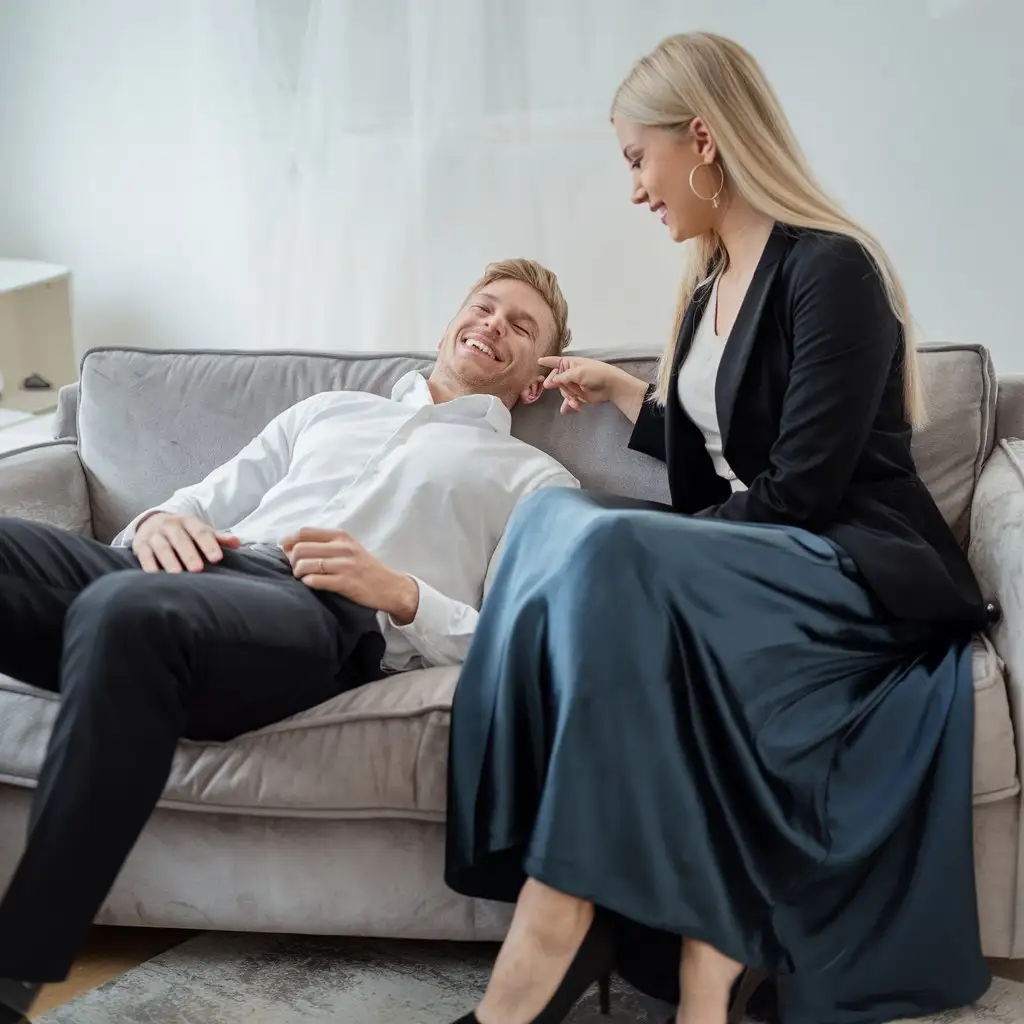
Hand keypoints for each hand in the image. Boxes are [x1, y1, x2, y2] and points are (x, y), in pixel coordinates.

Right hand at [133, 512, 240, 572]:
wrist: (152, 522)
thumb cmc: (184, 532)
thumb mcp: (200, 531)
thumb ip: (218, 538)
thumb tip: (237, 543)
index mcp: (187, 521)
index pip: (200, 531)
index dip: (209, 544)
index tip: (217, 558)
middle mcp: (169, 525)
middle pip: (180, 539)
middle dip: (189, 554)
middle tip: (198, 569)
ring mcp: (153, 535)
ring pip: (161, 547)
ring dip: (170, 561)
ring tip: (178, 575)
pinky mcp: (140, 546)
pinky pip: (144, 556)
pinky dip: (150, 566)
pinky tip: (157, 577)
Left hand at [282, 527, 419, 623]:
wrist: (390, 586)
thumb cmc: (364, 567)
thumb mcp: (348, 548)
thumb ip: (324, 545)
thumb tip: (290, 546)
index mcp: (341, 536)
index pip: (305, 532)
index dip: (289, 541)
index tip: (285, 550)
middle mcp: (342, 548)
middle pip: (301, 548)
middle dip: (291, 560)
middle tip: (295, 568)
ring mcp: (345, 565)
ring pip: (306, 565)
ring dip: (298, 572)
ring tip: (302, 577)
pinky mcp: (346, 582)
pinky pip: (317, 580)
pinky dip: (308, 582)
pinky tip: (310, 584)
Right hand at [537, 356, 648, 421]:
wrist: (611, 386)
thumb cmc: (596, 373)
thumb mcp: (578, 372)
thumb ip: (562, 377)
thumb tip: (549, 382)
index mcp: (570, 364)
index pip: (555, 362)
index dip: (547, 362)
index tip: (538, 361)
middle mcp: (570, 374)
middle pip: (556, 381)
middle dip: (559, 387)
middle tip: (556, 388)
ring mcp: (574, 385)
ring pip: (563, 392)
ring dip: (568, 397)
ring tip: (576, 401)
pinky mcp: (578, 395)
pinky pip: (569, 401)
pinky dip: (568, 405)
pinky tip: (566, 410)